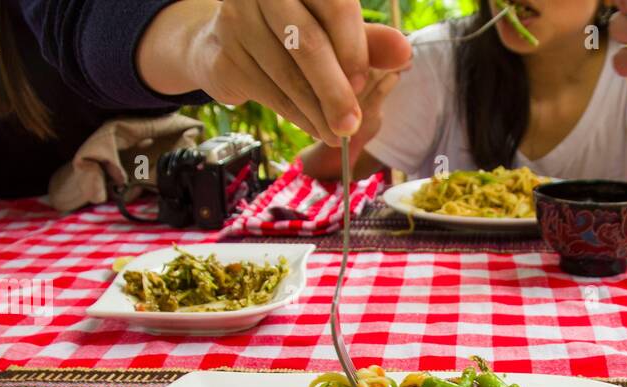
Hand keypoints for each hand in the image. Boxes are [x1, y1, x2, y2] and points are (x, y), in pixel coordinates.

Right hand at [190, 0, 411, 144]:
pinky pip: (269, 92)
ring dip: (317, 112)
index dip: (353, 47)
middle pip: (307, 42)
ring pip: (288, 75)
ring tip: (337, 133)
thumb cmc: (288, 32)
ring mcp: (237, 19)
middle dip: (334, 91)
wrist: (223, 43)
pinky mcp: (224, 54)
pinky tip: (314, 127)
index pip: (334, 5)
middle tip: (352, 125)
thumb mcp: (331, 32)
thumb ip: (366, 41)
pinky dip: (297, 116)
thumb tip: (403, 52)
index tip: (362, 83)